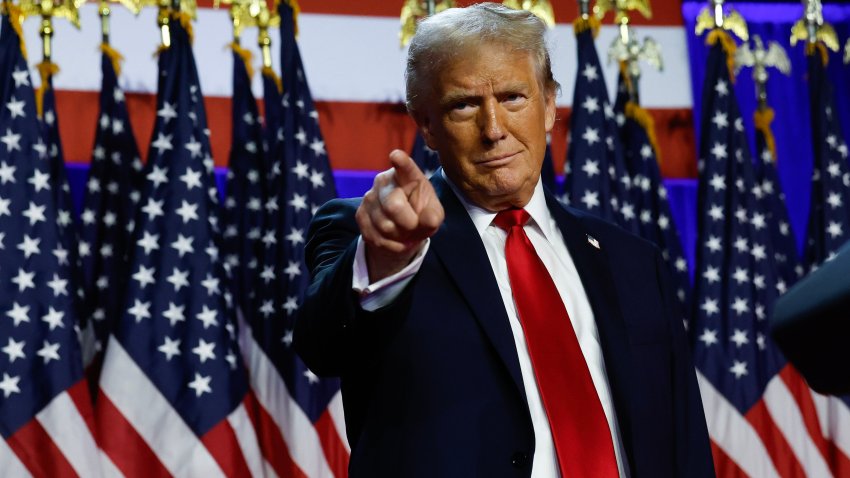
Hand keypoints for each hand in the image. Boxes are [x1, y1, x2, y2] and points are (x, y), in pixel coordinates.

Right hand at [356, 150, 444, 281]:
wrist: (403, 229)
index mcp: (407, 175)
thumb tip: (428, 220)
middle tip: (414, 225)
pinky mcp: (360, 214)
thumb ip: (434, 216)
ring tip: (404, 230)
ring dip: (399, 236)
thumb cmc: (421, 214)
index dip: (401, 162)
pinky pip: (377, 238)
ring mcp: (369, 197)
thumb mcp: (433, 214)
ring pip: (385, 226)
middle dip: (408, 223)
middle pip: (394, 206)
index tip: (396, 156)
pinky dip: (390, 244)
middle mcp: (384, 181)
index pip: (404, 167)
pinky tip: (394, 237)